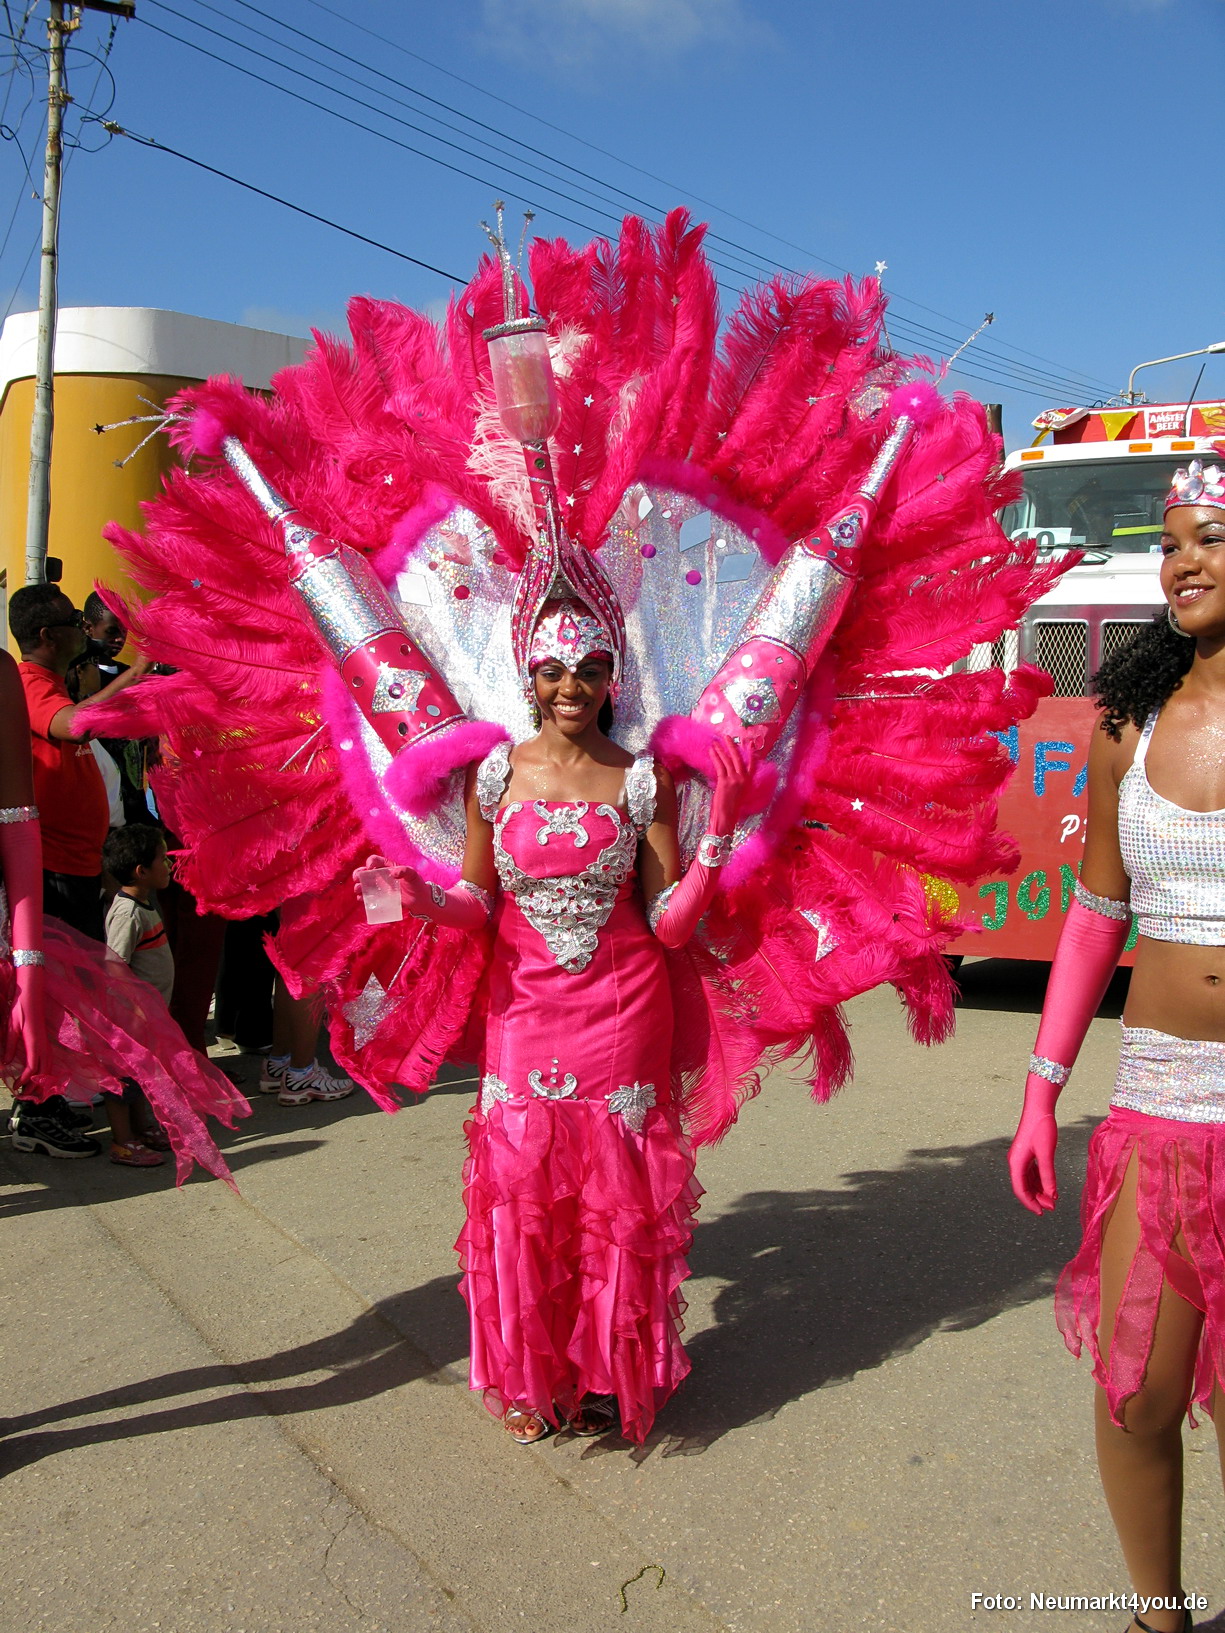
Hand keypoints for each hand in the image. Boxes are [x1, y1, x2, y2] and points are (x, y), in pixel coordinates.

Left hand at [12, 962, 50, 1083]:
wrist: (32, 993)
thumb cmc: (20, 1008)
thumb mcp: (11, 1027)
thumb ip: (10, 1046)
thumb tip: (7, 1063)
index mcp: (34, 1042)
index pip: (32, 1067)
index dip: (24, 1080)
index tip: (16, 1087)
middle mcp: (42, 1044)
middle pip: (43, 1071)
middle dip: (36, 1086)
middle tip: (26, 1097)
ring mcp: (46, 1042)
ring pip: (49, 1066)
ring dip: (43, 1080)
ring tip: (35, 1092)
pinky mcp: (45, 1040)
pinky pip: (49, 1060)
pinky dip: (46, 1071)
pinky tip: (40, 1076)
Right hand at [352, 854, 429, 914]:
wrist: (421, 901)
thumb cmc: (417, 885)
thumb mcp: (413, 875)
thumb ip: (405, 871)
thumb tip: (393, 872)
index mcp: (388, 867)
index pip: (375, 860)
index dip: (370, 862)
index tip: (370, 868)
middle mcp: (382, 876)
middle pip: (366, 872)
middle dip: (359, 873)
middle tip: (357, 878)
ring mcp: (380, 887)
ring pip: (365, 885)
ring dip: (359, 886)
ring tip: (358, 890)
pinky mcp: (381, 898)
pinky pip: (369, 897)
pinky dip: (363, 898)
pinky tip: (361, 899)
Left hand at [708, 737, 753, 835]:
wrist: (726, 818)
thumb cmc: (731, 809)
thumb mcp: (739, 795)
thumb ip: (738, 784)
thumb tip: (732, 775)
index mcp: (748, 783)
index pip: (752, 765)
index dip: (751, 754)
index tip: (749, 744)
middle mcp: (743, 779)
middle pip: (738, 758)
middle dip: (732, 746)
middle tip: (727, 737)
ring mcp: (734, 780)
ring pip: (727, 760)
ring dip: (721, 750)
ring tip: (716, 743)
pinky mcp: (725, 782)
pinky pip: (720, 766)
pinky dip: (715, 757)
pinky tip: (712, 751)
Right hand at [1008, 1087, 1058, 1214]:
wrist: (1038, 1109)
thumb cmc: (1041, 1129)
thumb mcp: (1047, 1154)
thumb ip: (1048, 1176)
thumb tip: (1051, 1195)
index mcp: (1016, 1163)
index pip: (1020, 1190)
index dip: (1030, 1203)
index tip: (1041, 1213)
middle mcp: (1015, 1162)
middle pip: (1023, 1187)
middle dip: (1036, 1198)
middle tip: (1051, 1207)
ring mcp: (1020, 1158)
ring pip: (1028, 1180)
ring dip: (1039, 1191)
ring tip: (1052, 1199)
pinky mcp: (1027, 1153)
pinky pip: (1031, 1172)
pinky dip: (1039, 1181)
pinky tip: (1049, 1186)